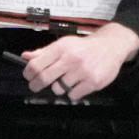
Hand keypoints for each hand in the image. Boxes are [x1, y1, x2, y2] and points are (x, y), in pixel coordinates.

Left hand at [18, 24, 138, 101]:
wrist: (111, 46)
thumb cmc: (85, 47)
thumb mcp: (64, 44)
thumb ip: (44, 52)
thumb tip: (26, 56)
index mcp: (61, 48)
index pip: (35, 65)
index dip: (28, 73)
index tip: (29, 76)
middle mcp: (71, 59)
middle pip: (44, 78)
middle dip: (36, 85)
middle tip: (36, 86)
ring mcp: (83, 71)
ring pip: (59, 89)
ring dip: (59, 87)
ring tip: (66, 81)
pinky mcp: (93, 81)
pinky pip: (73, 95)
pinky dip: (73, 92)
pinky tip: (77, 84)